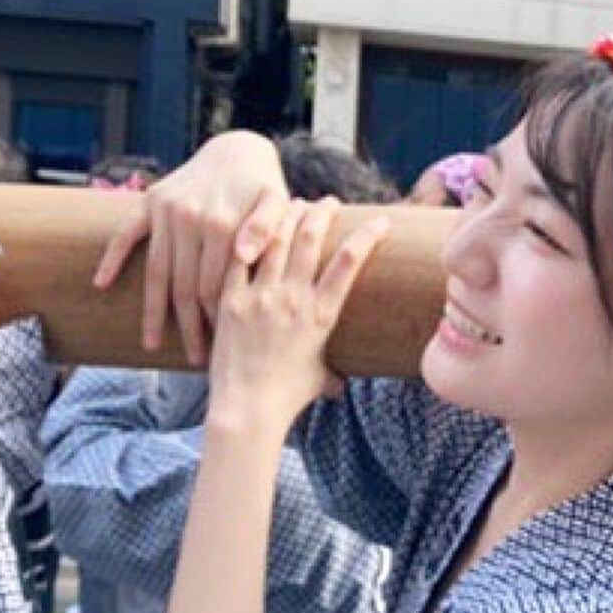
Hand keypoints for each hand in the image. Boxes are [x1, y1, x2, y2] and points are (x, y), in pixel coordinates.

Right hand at [93, 131, 290, 366]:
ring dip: (153, 310)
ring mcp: (166, 211)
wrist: (238, 150)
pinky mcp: (150, 202)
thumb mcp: (277, 203)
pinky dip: (112, 257)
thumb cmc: (264, 187)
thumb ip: (267, 229)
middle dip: (190, 327)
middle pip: (185, 286)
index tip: (223, 349)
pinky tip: (101, 284)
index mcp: (223, 225)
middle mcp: (191, 219)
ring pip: (157, 271)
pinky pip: (126, 233)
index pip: (216, 286)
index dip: (218, 320)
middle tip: (198, 360)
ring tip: (152, 343)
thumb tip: (244, 258)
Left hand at [206, 199, 387, 435]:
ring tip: (297, 204)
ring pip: (276, 238)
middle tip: (330, 204)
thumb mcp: (319, 378)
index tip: (380, 221)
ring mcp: (261, 297)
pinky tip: (255, 224)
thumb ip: (332, 370)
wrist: (248, 409)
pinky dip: (249, 236)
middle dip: (324, 213)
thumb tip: (341, 384)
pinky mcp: (231, 300)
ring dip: (289, 215)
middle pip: (311, 238)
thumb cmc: (288, 398)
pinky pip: (240, 257)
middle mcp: (293, 299)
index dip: (368, 235)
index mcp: (322, 315)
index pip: (350, 262)